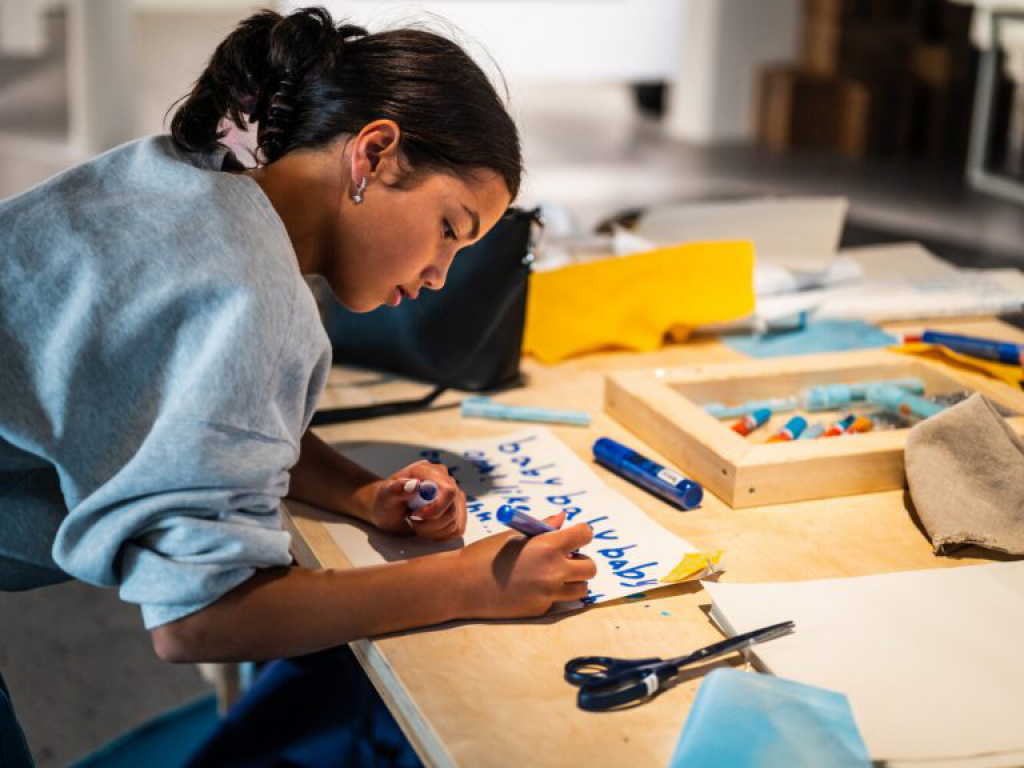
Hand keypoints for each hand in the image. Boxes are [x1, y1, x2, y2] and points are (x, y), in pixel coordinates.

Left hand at [368, 460, 466, 541]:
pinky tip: (428, 530)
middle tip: (412, 521)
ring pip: (454, 522)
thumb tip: (415, 485)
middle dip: (430, 524)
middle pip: (452, 510)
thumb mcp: (385, 496)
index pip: (448, 490)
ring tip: (416, 525)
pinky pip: (458, 529)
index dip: (435, 509)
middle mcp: (445, 480)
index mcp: (429, 471)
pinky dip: (442, 535)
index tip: (414, 515)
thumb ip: (398, 488)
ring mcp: (453, 495)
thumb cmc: (385, 500)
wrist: (388, 510)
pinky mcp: (457, 510)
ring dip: (433, 531)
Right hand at [452, 512, 596, 618]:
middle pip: (589, 567)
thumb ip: (544, 527)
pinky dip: (553, 594)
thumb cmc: (486, 554)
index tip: (574, 536)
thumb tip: (563, 518)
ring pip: (581, 588)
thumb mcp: (515, 535)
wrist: (463, 585)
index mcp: (547, 546)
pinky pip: (558, 600)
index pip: (584, 535)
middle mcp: (553, 571)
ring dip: (573, 580)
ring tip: (553, 574)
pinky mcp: (540, 610)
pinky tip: (531, 587)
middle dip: (581, 561)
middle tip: (565, 558)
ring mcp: (548, 594)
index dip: (581, 534)